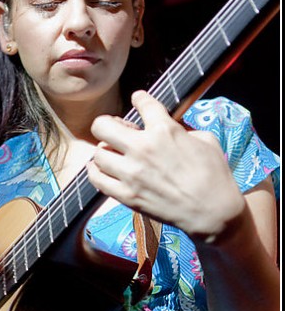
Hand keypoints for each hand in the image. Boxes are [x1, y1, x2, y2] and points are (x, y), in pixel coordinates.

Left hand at [87, 90, 244, 240]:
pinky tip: (102, 169)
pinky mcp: (127, 195)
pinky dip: (96, 172)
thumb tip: (168, 126)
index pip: (142, 102)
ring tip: (112, 154)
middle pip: (102, 126)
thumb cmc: (214, 174)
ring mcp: (131, 174)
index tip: (137, 100)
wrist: (212, 211)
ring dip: (104, 151)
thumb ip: (180, 129)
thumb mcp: (204, 139)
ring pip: (98, 154)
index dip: (139, 98)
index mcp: (164, 130)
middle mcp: (142, 148)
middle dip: (107, 124)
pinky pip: (97, 179)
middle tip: (115, 130)